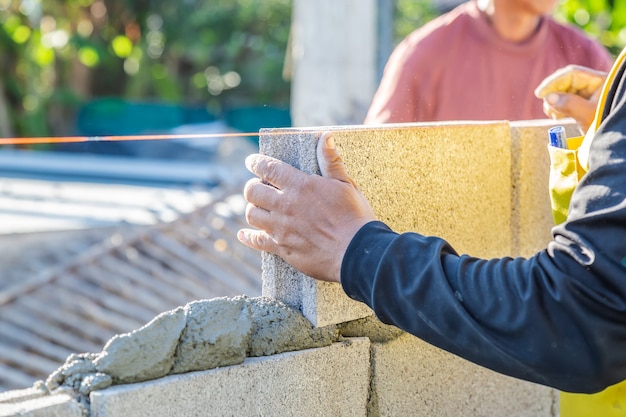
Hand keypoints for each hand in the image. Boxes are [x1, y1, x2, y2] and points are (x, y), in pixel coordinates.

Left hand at [238, 133, 375, 282]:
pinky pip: (257, 241)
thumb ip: (331, 161)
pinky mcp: (282, 248)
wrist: (357, 252)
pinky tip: (244, 235)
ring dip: (253, 208)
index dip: (256, 162)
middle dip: (253, 186)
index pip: (268, 168)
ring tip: (260, 207)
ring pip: (252, 215)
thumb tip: (325, 137)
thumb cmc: (354, 216)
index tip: (251, 161)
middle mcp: (285, 205)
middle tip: (259, 186)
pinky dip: (248, 237)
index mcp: (300, 185)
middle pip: (252, 191)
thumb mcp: (345, 184)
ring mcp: (281, 228)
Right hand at [534, 65, 606, 131]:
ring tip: (552, 115)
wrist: (612, 142)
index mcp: (599, 80)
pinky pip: (567, 101)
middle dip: (553, 94)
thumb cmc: (605, 126)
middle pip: (566, 82)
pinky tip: (556, 117)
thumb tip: (548, 98)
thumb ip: (569, 104)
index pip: (572, 74)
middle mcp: (594, 84)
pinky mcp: (584, 104)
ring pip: (564, 92)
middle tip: (547, 108)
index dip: (553, 82)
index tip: (540, 95)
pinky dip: (558, 108)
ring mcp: (589, 94)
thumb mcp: (587, 115)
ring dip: (554, 103)